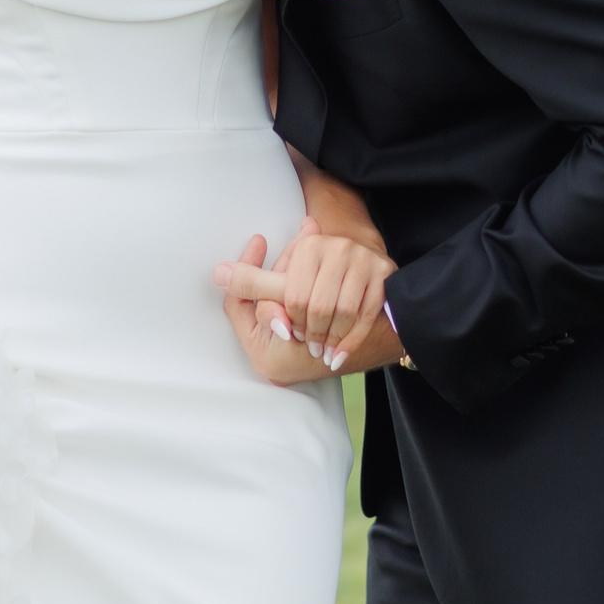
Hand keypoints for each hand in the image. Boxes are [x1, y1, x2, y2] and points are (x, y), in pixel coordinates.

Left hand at [215, 219, 403, 375]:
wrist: (375, 308)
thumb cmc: (317, 297)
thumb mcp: (283, 292)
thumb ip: (253, 286)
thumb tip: (217, 272)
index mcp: (311, 247)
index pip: (289, 292)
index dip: (283, 314)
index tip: (284, 329)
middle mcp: (341, 247)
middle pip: (314, 305)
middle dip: (307, 330)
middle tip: (304, 344)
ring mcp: (366, 260)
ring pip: (340, 313)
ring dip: (328, 339)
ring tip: (320, 350)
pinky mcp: (386, 276)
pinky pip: (365, 317)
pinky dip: (349, 343)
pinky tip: (337, 356)